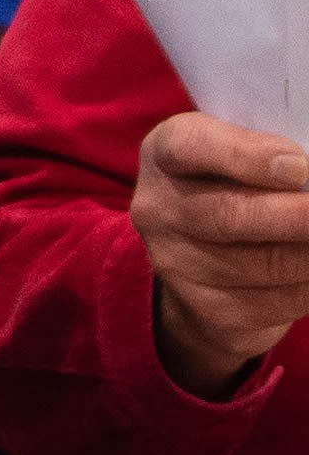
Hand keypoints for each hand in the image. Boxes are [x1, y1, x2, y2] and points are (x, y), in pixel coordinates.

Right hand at [133, 110, 308, 396]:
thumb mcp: (238, 154)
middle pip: (228, 215)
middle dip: (293, 216)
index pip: (192, 147)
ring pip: (262, 264)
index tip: (299, 168)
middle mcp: (159, 208)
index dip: (246, 156)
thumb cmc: (235, 186)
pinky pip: (275, 302)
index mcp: (166, 153)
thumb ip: (267, 155)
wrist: (202, 258)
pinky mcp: (208, 307)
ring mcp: (177, 262)